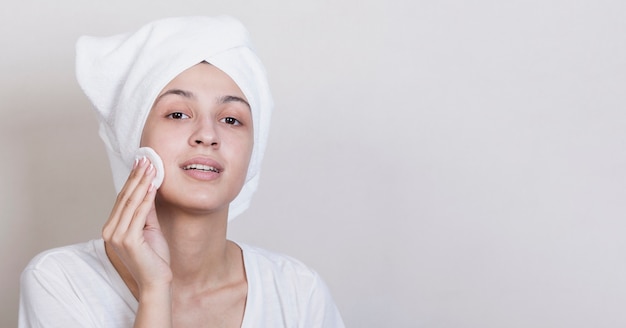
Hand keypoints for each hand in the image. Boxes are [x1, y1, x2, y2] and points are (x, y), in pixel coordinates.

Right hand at [102, 157, 171, 291]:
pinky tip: (153, 185)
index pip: (122, 199)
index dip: (132, 180)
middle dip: (136, 177)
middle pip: (125, 198)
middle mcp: (110, 231)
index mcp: (112, 228)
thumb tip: (149, 188)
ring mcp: (117, 236)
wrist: (156, 281)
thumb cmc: (154, 258)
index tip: (140, 163)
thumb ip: (146, 211)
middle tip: (145, 158)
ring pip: (131, 203)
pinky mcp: (128, 240)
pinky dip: (146, 198)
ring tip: (151, 167)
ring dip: (142, 183)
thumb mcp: (150, 228)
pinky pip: (139, 214)